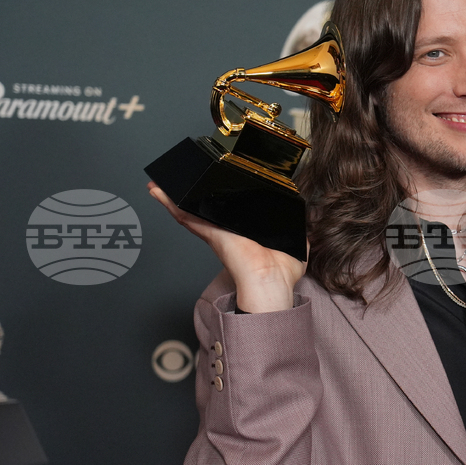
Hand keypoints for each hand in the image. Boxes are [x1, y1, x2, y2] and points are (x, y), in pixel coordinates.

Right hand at [148, 182, 306, 311]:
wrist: (272, 283)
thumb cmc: (281, 272)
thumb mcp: (296, 244)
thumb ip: (299, 231)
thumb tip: (306, 222)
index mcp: (243, 232)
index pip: (226, 212)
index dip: (214, 200)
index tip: (207, 187)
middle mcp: (226, 231)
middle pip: (203, 209)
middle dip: (188, 195)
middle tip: (175, 181)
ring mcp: (216, 232)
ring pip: (190, 210)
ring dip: (173, 196)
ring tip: (159, 183)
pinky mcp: (211, 233)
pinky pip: (187, 217)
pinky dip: (171, 204)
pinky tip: (160, 192)